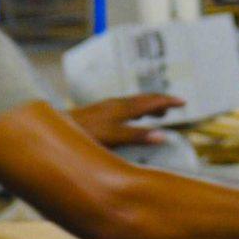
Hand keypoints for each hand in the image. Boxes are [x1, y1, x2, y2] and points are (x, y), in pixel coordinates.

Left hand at [68, 93, 183, 147]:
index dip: (167, 101)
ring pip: (133, 104)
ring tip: (158, 113)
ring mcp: (105, 108)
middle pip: (142, 100)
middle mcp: (114, 105)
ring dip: (148, 106)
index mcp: (121, 109)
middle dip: (160, 102)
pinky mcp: (97, 113)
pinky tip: (131, 118)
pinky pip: (124, 108)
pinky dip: (136, 111)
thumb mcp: (113, 138)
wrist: (54, 128)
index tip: (183, 102)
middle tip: (175, 106)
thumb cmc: (82, 134)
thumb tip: (162, 135)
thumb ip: (136, 136)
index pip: (150, 101)